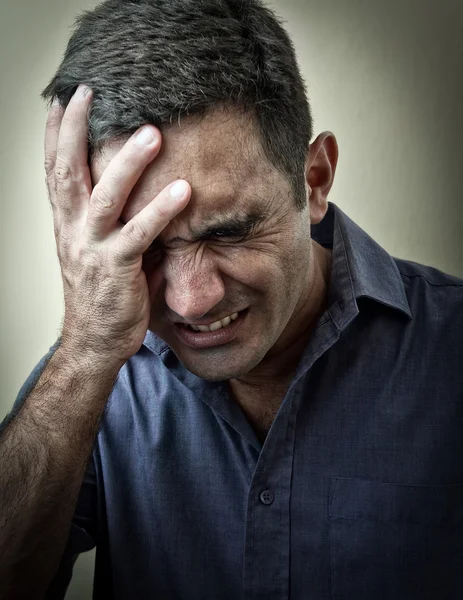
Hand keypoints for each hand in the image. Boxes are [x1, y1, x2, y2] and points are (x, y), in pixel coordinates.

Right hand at [44, 84, 190, 368]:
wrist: (94, 342)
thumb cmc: (102, 294)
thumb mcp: (97, 250)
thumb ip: (112, 220)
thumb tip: (139, 190)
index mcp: (66, 224)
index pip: (54, 171)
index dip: (54, 134)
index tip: (63, 99)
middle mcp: (72, 230)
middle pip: (67, 171)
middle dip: (76, 129)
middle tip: (92, 91)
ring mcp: (92, 249)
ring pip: (105, 197)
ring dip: (128, 163)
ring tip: (152, 132)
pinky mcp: (116, 270)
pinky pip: (139, 235)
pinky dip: (160, 211)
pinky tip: (184, 189)